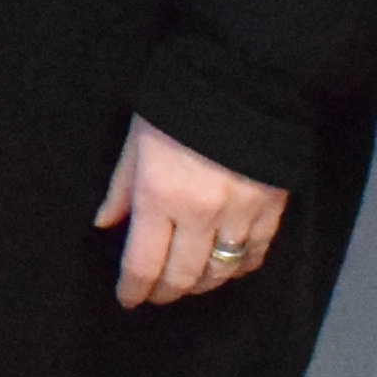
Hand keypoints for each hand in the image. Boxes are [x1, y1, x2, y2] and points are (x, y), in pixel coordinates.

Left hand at [96, 114, 291, 309]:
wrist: (243, 77)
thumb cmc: (179, 103)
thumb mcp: (137, 140)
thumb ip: (121, 188)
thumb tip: (104, 224)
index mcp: (160, 196)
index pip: (143, 264)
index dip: (133, 289)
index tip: (128, 298)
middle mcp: (200, 214)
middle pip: (182, 276)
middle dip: (166, 292)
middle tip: (156, 295)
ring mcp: (239, 214)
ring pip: (220, 272)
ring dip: (201, 284)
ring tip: (188, 283)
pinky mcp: (271, 208)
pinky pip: (255, 254)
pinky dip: (240, 268)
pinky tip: (228, 268)